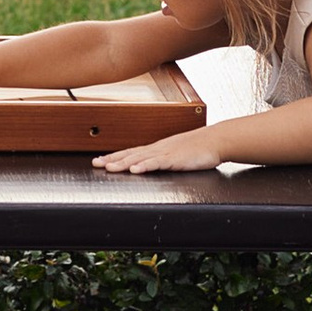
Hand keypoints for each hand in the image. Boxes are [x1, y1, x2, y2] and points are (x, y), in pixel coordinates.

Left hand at [95, 125, 235, 173]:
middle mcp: (158, 149)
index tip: (99, 161)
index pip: (131, 152)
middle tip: (95, 164)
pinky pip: (157, 163)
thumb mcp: (177, 154)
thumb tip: (152, 166)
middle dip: (112, 160)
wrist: (216, 140)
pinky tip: (135, 170)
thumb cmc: (198, 148)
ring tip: (109, 168)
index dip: (114, 156)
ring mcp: (166, 153)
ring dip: (123, 163)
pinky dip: (145, 166)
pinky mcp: (175, 159)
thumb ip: (164, 160)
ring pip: (140, 158)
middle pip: (130, 154)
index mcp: (157, 148)